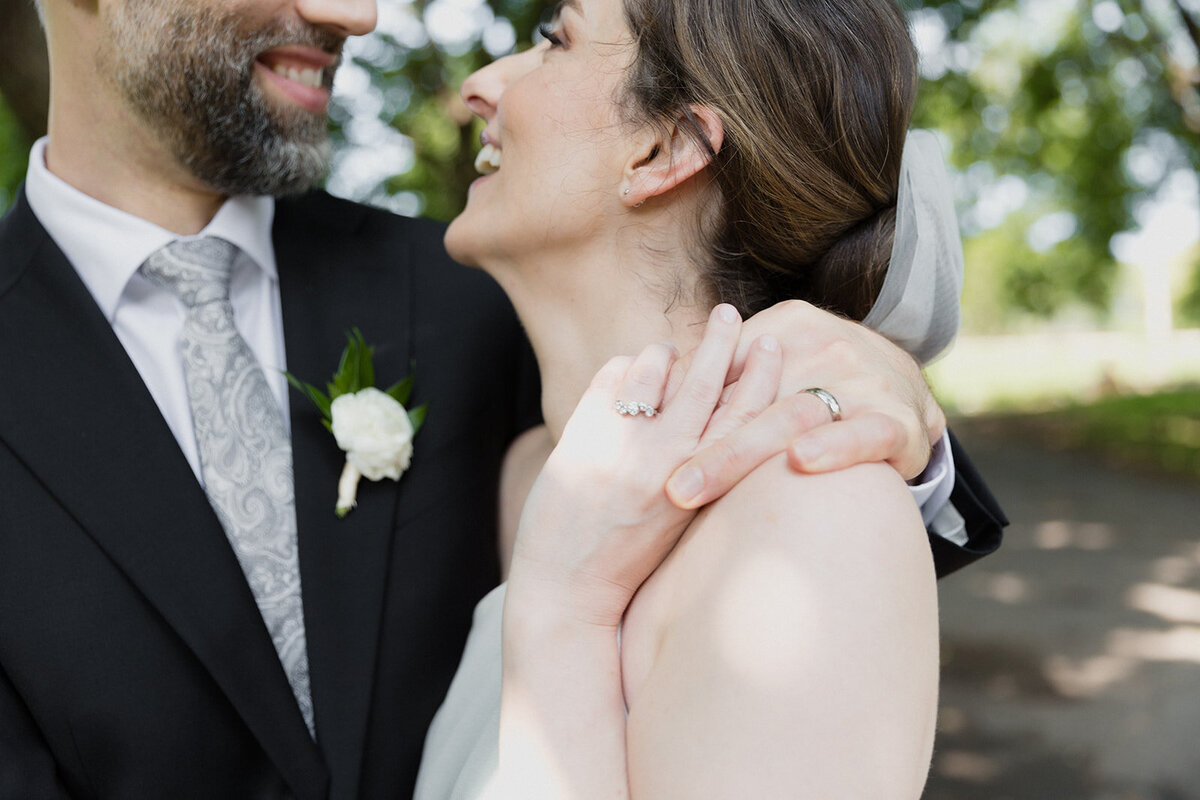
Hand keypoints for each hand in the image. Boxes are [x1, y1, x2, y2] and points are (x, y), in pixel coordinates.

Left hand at [507, 305, 781, 627]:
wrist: (567, 592)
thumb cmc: (634, 562)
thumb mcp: (687, 518)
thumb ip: (707, 466)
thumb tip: (724, 412)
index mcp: (704, 481)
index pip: (747, 412)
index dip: (761, 374)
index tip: (770, 342)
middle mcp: (668, 457)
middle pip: (707, 378)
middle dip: (723, 340)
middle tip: (730, 312)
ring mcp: (623, 443)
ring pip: (656, 365)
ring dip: (662, 354)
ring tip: (666, 354)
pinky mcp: (583, 434)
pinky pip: (612, 373)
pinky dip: (622, 368)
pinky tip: (626, 376)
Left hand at [665, 300, 944, 508]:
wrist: (912, 391)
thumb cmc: (825, 386)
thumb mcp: (777, 369)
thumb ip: (723, 378)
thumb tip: (648, 389)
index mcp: (786, 326)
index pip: (722, 367)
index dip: (680, 408)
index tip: (640, 443)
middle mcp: (821, 345)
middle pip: (750, 399)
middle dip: (704, 447)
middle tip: (665, 489)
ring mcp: (861, 380)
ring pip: (793, 417)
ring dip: (741, 454)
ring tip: (696, 489)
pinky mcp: (898, 419)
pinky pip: (864, 433)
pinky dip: (834, 446)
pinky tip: (800, 461)